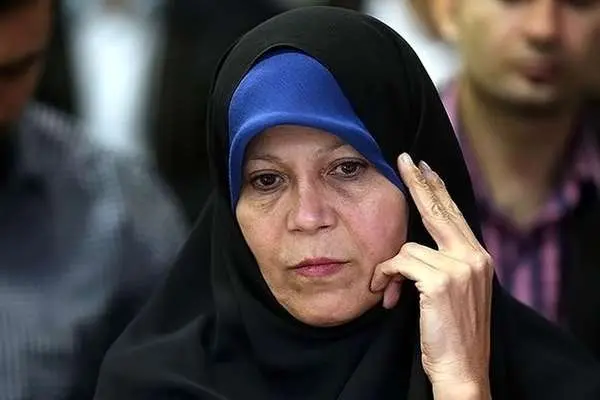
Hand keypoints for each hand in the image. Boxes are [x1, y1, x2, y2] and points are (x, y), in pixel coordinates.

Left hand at [370, 153, 492, 396]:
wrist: (463, 369)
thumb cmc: (452, 333)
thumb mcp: (454, 292)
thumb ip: (443, 264)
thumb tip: (415, 246)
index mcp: (478, 258)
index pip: (453, 214)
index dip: (437, 189)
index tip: (425, 167)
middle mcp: (473, 257)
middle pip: (439, 209)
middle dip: (420, 182)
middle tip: (406, 159)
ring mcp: (460, 267)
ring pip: (408, 248)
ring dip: (390, 269)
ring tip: (385, 290)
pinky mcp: (442, 281)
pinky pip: (399, 264)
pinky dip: (386, 278)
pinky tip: (385, 295)